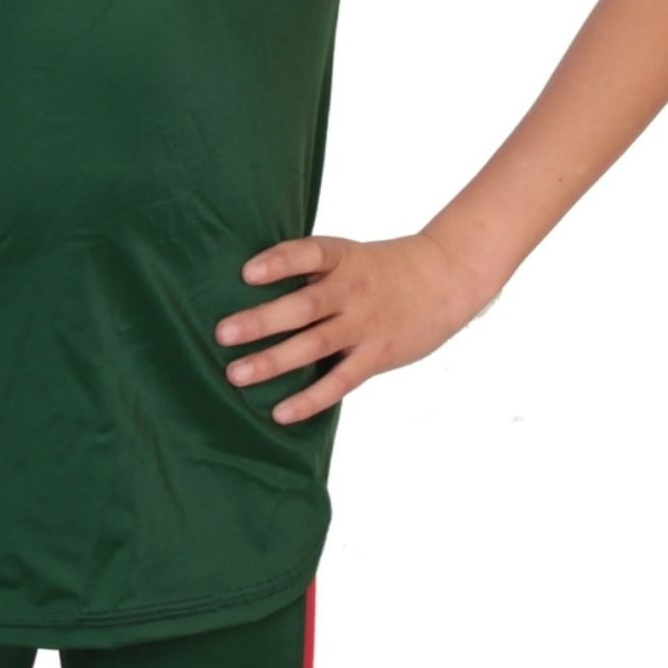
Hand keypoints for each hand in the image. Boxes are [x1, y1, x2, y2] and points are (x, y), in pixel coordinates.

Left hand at [211, 231, 495, 425]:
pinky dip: (310, 398)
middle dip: (262, 321)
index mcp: (342, 258)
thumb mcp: (349, 257)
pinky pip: (340, 381)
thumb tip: (248, 289)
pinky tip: (281, 412)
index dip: (278, 262)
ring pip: (315, 345)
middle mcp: (352, 290)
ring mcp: (365, 324)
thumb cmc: (381, 269)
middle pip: (304, 307)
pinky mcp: (376, 355)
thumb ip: (310, 273)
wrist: (445, 279)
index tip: (246, 273)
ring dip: (274, 361)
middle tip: (222, 334)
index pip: (308, 254)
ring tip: (235, 375)